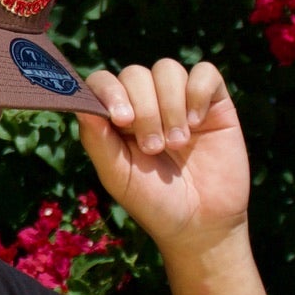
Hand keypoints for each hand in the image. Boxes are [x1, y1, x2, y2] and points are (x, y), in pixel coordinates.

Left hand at [76, 58, 249, 255]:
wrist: (201, 225)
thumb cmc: (153, 202)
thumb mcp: (118, 176)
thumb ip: (98, 141)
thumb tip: (81, 106)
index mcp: (117, 117)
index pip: (104, 82)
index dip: (110, 92)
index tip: (121, 120)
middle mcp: (147, 102)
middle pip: (136, 74)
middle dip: (145, 110)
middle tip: (154, 148)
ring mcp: (180, 100)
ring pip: (167, 69)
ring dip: (170, 105)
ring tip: (177, 143)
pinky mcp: (214, 102)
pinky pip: (205, 72)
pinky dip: (198, 92)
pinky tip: (198, 122)